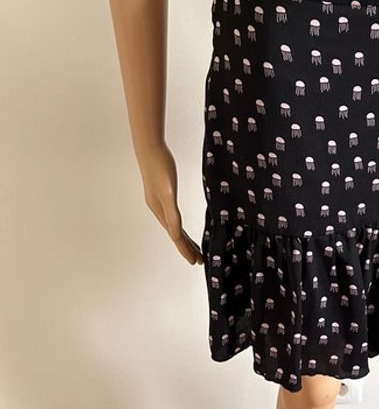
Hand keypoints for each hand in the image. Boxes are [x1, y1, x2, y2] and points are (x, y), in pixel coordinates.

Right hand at [138, 142, 202, 264]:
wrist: (150, 146)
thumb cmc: (160, 166)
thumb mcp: (168, 192)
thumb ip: (171, 214)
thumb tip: (176, 235)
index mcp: (160, 210)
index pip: (176, 236)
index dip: (186, 250)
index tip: (195, 261)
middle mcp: (158, 209)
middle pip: (175, 234)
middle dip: (187, 247)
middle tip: (199, 259)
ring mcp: (160, 202)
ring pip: (174, 226)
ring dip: (184, 238)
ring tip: (194, 248)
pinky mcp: (163, 193)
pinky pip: (173, 215)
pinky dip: (179, 224)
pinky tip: (181, 225)